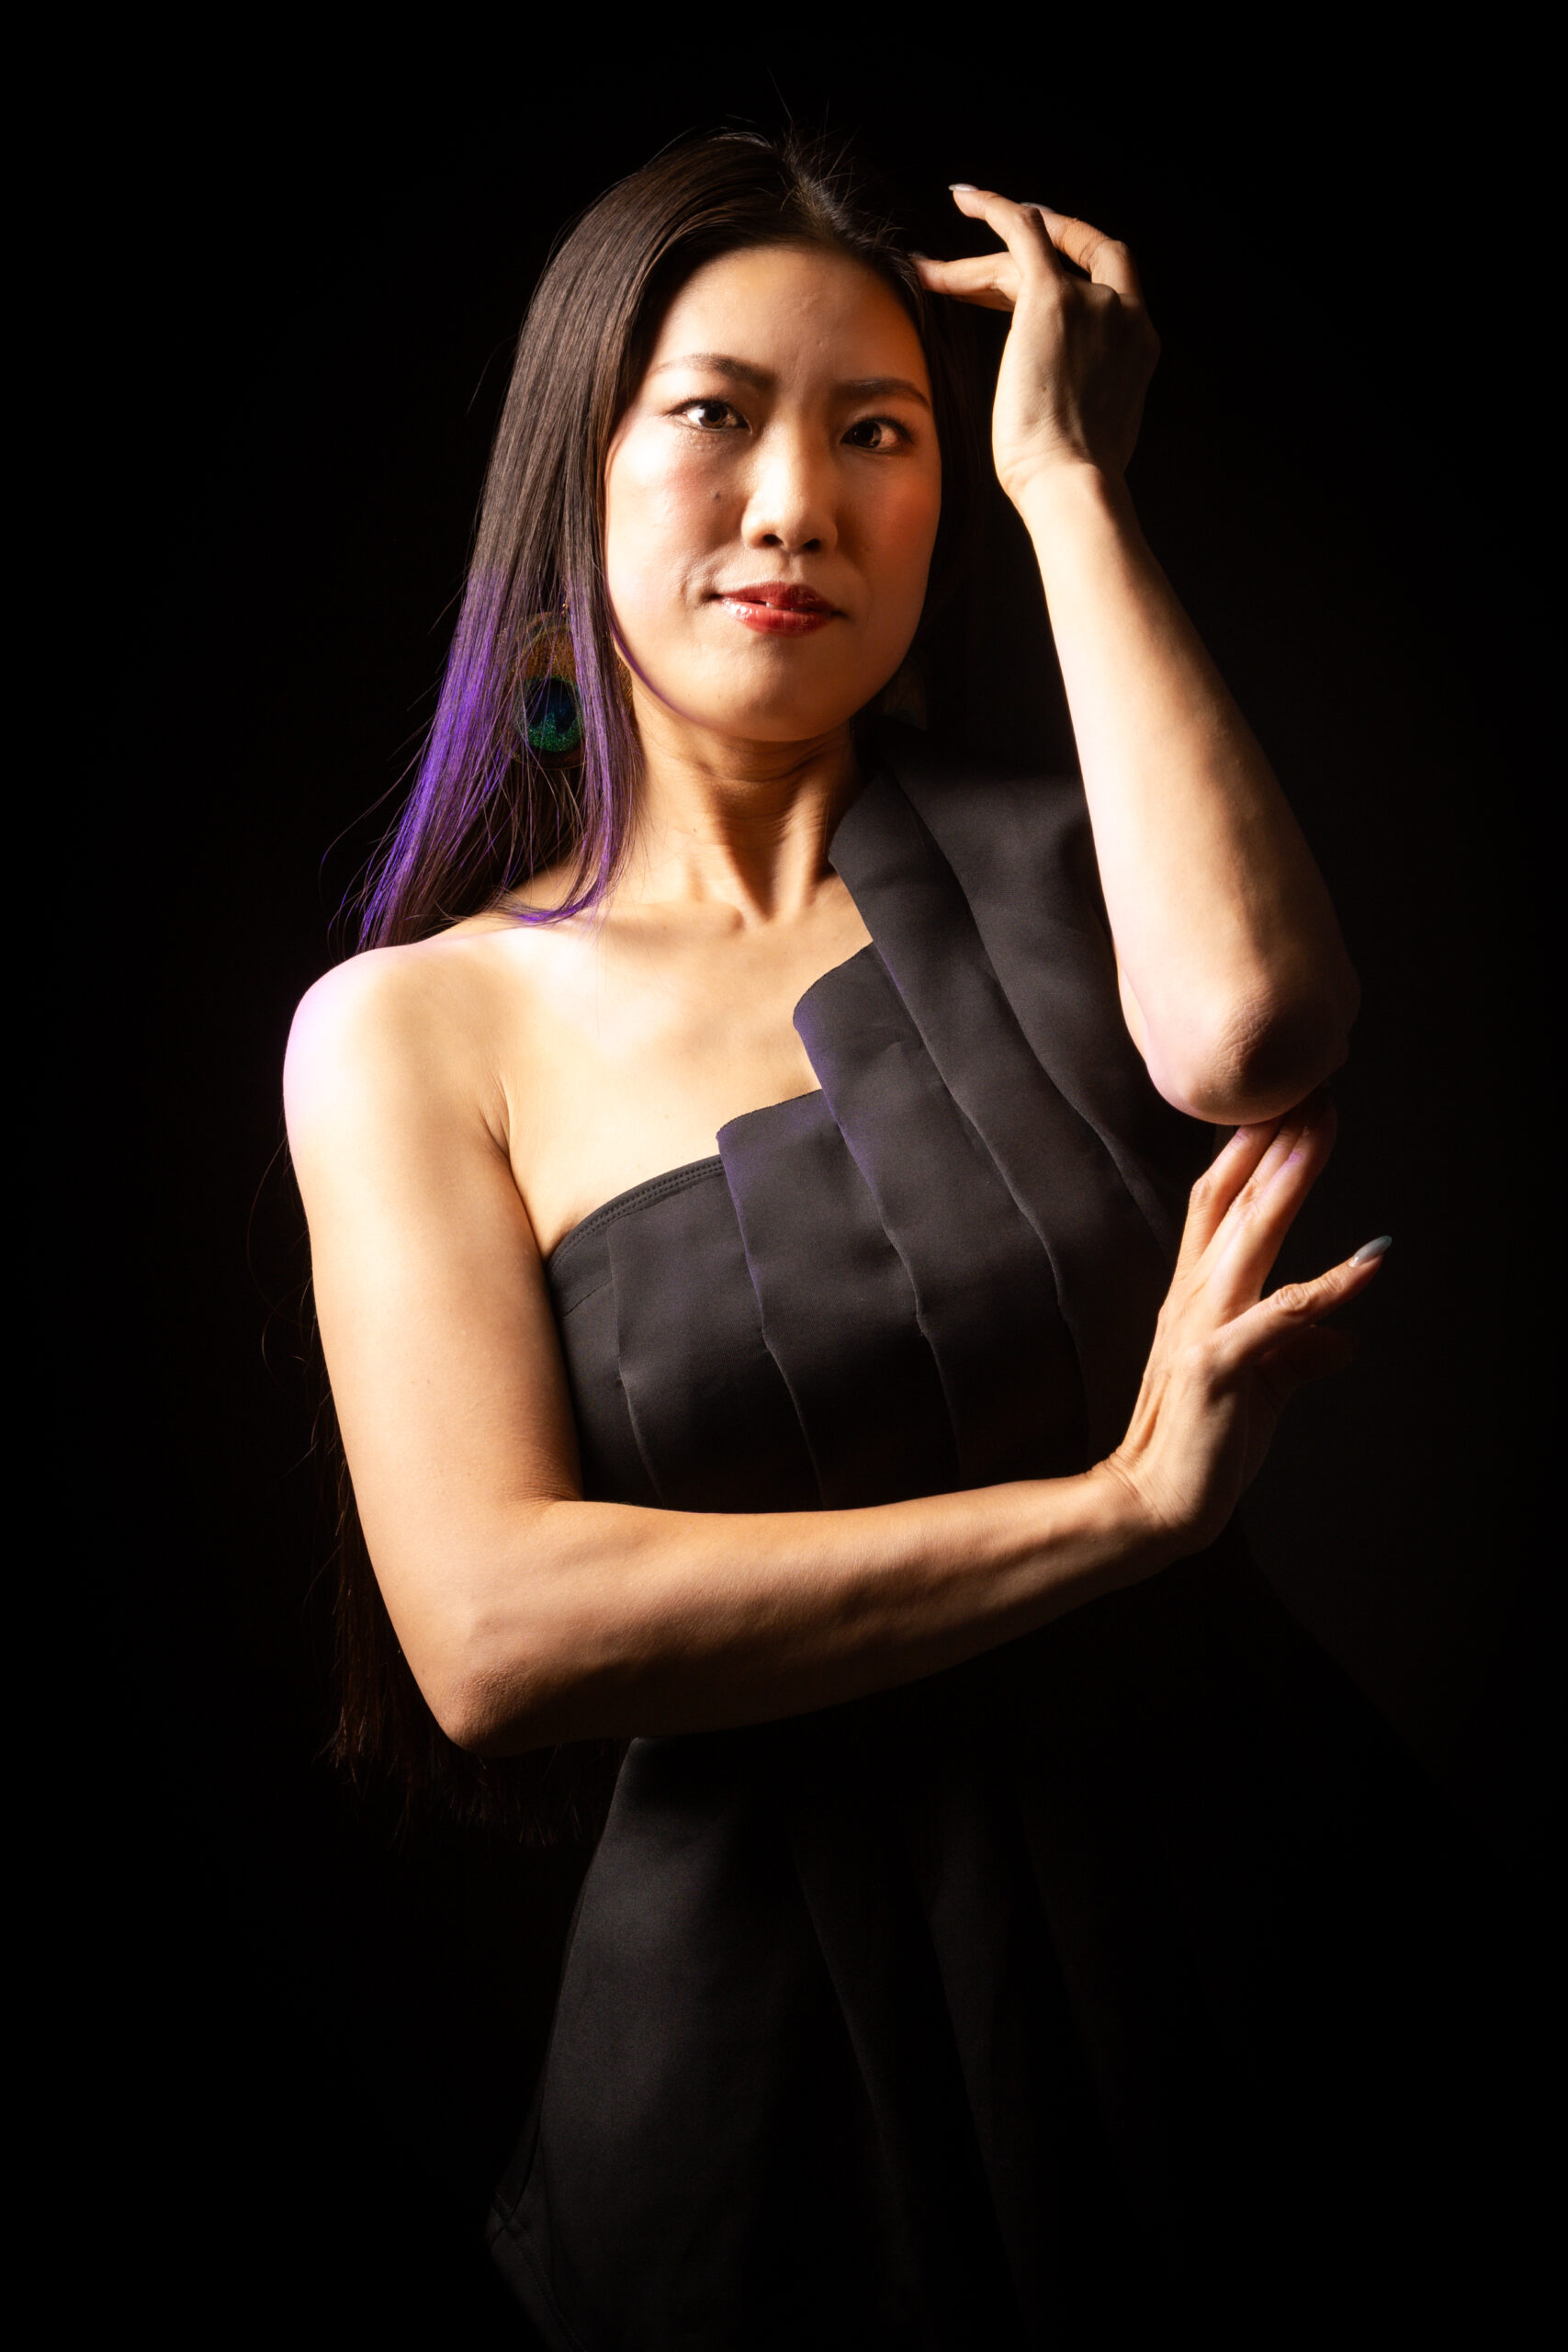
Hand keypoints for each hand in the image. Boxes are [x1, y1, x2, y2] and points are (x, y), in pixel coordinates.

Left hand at [914, 186, 1159, 502]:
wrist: (1071, 485)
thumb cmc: (1068, 482)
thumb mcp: (1090, 432)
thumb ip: (1086, 399)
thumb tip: (1059, 408)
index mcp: (1138, 348)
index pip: (1108, 288)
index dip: (1074, 269)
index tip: (1036, 269)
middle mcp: (1124, 315)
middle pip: (1079, 257)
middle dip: (1035, 249)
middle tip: (982, 262)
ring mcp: (1093, 303)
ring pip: (1032, 257)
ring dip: (978, 264)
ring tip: (930, 273)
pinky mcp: (1053, 299)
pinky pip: (1023, 231)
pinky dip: (994, 208)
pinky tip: (964, 199)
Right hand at [1098, 1095, 1388, 1558]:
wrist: (1150, 1502)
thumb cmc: (1200, 1445)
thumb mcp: (1259, 1388)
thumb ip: (1295, 1353)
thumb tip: (1341, 1341)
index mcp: (1195, 1295)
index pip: (1216, 1204)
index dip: (1248, 1150)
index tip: (1283, 1103)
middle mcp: (1193, 1297)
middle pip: (1230, 1200)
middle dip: (1271, 1140)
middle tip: (1310, 1087)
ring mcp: (1203, 1327)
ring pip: (1250, 1236)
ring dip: (1291, 1180)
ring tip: (1323, 1130)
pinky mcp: (1221, 1365)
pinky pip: (1286, 1315)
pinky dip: (1332, 1284)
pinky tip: (1372, 1257)